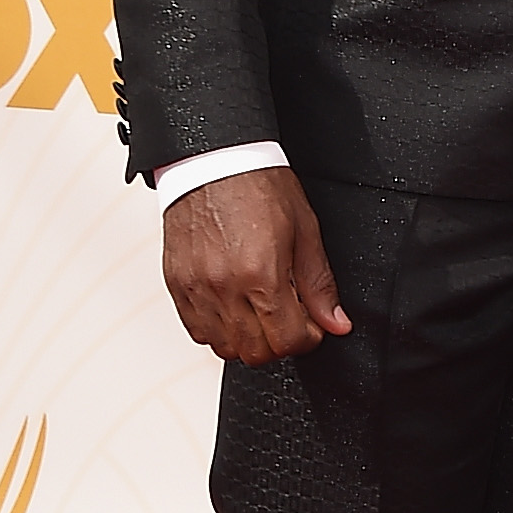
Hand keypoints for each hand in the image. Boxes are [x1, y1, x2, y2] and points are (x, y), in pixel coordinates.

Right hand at [162, 166, 352, 363]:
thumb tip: (336, 323)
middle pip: (255, 353)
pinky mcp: (177, 284)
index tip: (311, 324)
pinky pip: (196, 331)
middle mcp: (224, 287)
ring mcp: (196, 288)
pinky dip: (218, 329)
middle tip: (289, 317)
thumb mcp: (304, 230)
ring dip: (248, 339)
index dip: (307, 338)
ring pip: (224, 348)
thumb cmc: (258, 185)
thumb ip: (319, 284)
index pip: (287, 341)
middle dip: (280, 342)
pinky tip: (233, 306)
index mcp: (260, 273)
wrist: (213, 159)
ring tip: (260, 311)